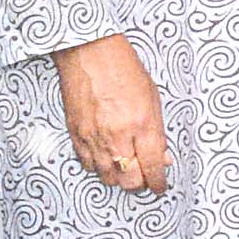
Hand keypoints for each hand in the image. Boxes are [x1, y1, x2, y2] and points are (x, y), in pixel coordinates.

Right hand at [55, 35, 169, 194]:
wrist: (89, 52)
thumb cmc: (122, 68)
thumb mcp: (152, 98)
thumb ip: (157, 132)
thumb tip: (162, 157)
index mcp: (141, 124)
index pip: (153, 168)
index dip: (158, 183)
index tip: (159, 186)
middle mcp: (117, 136)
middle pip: (129, 181)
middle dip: (139, 183)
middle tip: (144, 177)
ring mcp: (94, 138)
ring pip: (107, 177)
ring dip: (119, 176)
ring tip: (125, 165)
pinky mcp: (77, 135)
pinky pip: (87, 165)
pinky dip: (98, 166)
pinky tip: (105, 155)